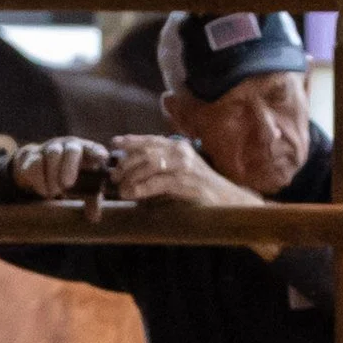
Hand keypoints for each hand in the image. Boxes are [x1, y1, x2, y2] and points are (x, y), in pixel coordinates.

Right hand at [9, 137, 112, 200]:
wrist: (39, 167)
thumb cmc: (70, 176)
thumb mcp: (83, 187)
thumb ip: (91, 200)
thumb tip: (94, 218)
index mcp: (87, 151)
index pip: (94, 148)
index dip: (98, 152)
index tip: (102, 158)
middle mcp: (69, 145)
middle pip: (72, 150)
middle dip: (70, 166)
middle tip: (67, 185)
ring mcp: (50, 147)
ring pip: (52, 154)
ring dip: (53, 176)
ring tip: (55, 193)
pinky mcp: (32, 154)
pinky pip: (35, 163)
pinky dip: (39, 180)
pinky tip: (44, 192)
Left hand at [108, 134, 246, 206]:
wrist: (229, 202)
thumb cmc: (204, 189)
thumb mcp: (183, 170)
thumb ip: (164, 165)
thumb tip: (134, 168)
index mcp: (180, 146)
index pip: (151, 139)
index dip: (131, 141)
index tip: (114, 144)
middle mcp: (182, 152)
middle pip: (145, 152)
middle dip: (126, 164)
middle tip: (114, 177)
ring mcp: (185, 167)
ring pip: (149, 166)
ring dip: (130, 177)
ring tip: (121, 188)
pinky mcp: (186, 183)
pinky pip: (157, 183)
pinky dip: (141, 189)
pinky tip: (132, 194)